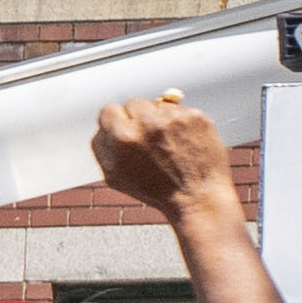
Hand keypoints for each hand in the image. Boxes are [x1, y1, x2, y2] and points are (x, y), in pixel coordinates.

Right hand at [87, 92, 239, 225]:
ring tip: (169, 145)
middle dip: (139, 120)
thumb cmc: (158, 192)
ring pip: (158, 106)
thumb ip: (102, 145)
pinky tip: (184, 143)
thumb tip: (104, 126)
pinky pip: (181, 111)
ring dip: (160, 120)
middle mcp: (147, 123)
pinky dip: (182, 124)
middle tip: (150, 142)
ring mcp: (173, 118)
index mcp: (122, 136)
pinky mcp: (194, 117)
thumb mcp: (114, 175)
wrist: (198, 198)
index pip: (109, 110)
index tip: (128, 132)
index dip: (118, 124)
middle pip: (134, 104)